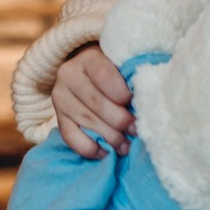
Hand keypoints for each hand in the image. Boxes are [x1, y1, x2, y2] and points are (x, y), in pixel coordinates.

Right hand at [52, 44, 134, 158]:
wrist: (86, 69)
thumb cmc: (113, 66)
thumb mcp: (121, 61)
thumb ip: (131, 73)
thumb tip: (150, 96)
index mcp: (88, 57)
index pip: (103, 75)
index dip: (121, 93)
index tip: (136, 102)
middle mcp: (68, 75)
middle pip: (95, 102)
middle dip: (119, 120)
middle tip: (136, 130)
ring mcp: (60, 96)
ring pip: (85, 120)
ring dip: (108, 137)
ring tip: (125, 146)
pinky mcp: (58, 116)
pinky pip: (69, 136)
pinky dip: (87, 148)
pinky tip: (104, 153)